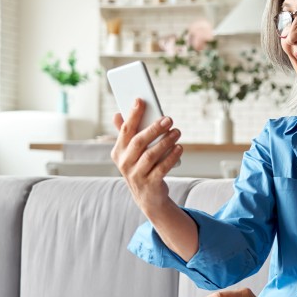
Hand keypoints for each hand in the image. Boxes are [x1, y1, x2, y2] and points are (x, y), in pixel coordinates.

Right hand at [111, 99, 182, 221]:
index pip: (125, 130)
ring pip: (151, 155)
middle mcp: (124, 163)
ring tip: (177, 132)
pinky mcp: (150, 184)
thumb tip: (117, 114)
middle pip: (139, 142)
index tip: (141, 100)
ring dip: (165, 141)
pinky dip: (171, 157)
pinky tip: (180, 147)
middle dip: (154, 128)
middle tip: (169, 118)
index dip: (133, 114)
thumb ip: (125, 134)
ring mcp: (136, 175)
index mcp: (118, 152)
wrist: (148, 197)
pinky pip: (162, 168)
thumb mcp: (130, 153)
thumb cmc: (141, 167)